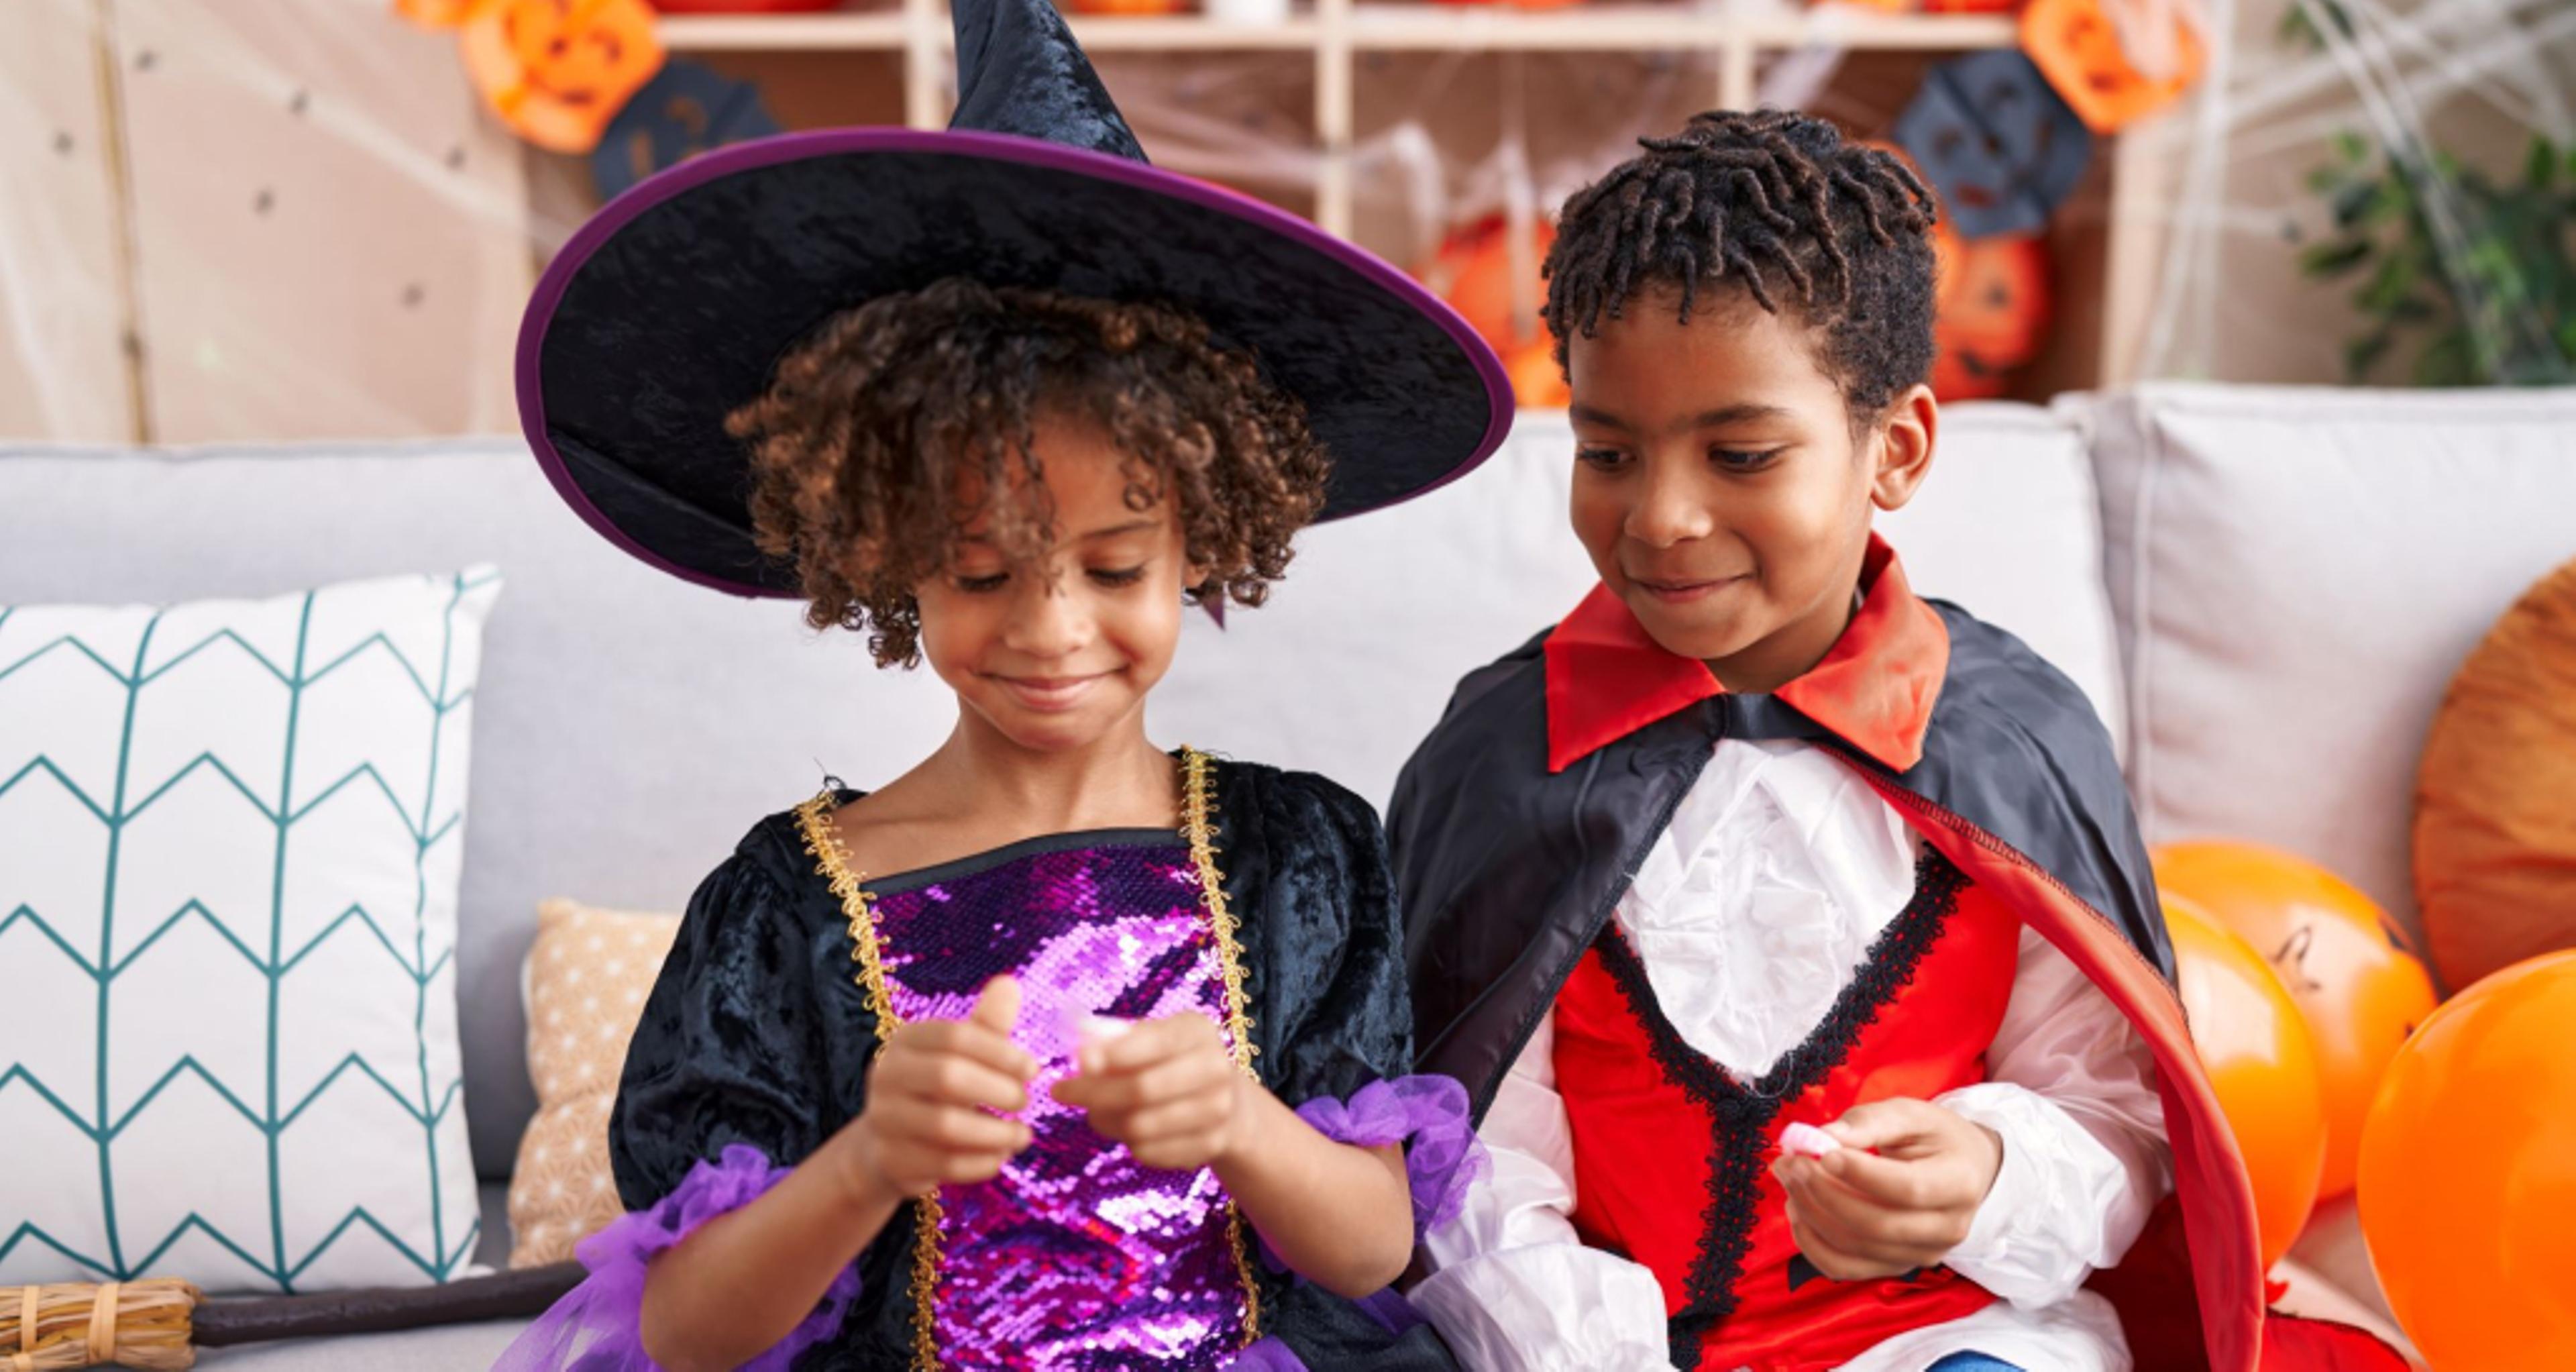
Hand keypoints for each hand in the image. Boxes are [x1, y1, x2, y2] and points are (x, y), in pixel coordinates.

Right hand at [836, 977, 1036, 1197]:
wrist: (888, 1144)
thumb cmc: (937, 1089)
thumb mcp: (961, 1054)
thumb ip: (986, 1023)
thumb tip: (1010, 983)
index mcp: (905, 1040)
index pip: (955, 1036)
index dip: (1001, 1052)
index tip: (1033, 1069)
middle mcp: (886, 1075)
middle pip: (948, 1077)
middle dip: (998, 1090)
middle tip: (1026, 1102)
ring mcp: (884, 1119)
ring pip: (946, 1126)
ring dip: (995, 1133)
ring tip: (1022, 1135)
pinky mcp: (891, 1161)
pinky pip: (944, 1164)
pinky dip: (981, 1163)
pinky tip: (1001, 1157)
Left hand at [1050, 1012, 1250, 1171]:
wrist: (1224, 1100)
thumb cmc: (1169, 1062)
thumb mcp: (1150, 1038)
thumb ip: (1116, 1042)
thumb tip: (1082, 1059)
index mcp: (1197, 1031)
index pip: (1154, 1042)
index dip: (1114, 1054)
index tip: (1078, 1061)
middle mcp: (1215, 1068)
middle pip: (1142, 1088)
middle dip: (1093, 1092)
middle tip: (1060, 1092)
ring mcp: (1218, 1110)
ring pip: (1141, 1125)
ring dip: (1105, 1120)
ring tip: (1094, 1111)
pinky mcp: (1210, 1145)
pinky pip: (1149, 1151)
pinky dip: (1126, 1142)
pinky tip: (1123, 1128)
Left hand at [1771, 1098, 2003, 1281]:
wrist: (1963, 1170)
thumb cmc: (1935, 1137)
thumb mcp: (1910, 1114)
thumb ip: (1868, 1122)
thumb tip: (1821, 1137)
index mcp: (1958, 1183)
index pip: (1907, 1189)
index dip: (1860, 1174)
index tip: (1821, 1152)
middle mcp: (1946, 1229)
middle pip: (1876, 1225)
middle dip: (1823, 1193)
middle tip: (1791, 1162)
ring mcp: (1920, 1254)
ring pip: (1855, 1248)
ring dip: (1811, 1214)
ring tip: (1790, 1178)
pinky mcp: (1895, 1266)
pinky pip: (1845, 1268)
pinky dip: (1811, 1243)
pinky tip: (1797, 1210)